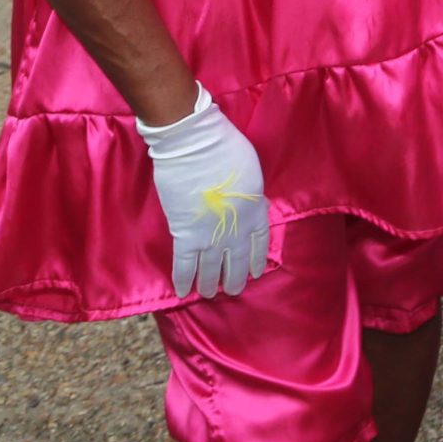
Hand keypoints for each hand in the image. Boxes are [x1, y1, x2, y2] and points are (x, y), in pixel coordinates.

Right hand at [137, 85, 269, 299]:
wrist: (196, 147)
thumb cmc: (227, 150)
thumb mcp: (252, 173)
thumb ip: (251, 194)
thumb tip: (250, 205)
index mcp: (255, 210)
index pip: (259, 242)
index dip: (256, 259)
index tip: (256, 272)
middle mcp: (237, 228)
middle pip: (237, 259)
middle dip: (235, 277)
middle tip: (234, 290)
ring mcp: (211, 234)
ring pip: (211, 267)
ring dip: (211, 283)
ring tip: (211, 294)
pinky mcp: (185, 234)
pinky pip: (184, 264)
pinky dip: (183, 279)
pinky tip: (183, 292)